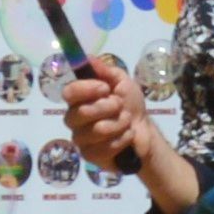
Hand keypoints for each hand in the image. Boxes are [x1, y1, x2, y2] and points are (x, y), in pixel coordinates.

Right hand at [62, 56, 145, 172]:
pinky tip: (126, 136)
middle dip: (108, 108)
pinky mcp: (90, 156)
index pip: (69, 93)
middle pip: (81, 113)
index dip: (86, 90)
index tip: (105, 88)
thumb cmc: (129, 104)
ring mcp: (81, 139)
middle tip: (120, 107)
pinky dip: (122, 139)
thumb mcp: (122, 82)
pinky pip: (105, 147)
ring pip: (97, 130)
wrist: (144, 130)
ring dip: (119, 124)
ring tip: (126, 122)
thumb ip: (106, 71)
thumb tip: (88, 57)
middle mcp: (74, 119)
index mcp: (78, 99)